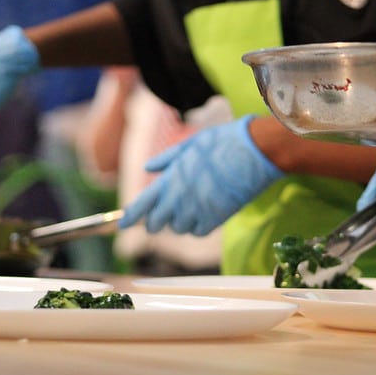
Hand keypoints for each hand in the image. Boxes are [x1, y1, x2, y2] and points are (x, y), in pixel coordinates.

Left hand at [119, 115, 283, 235]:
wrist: (251, 152)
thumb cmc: (220, 143)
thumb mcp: (189, 144)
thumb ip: (167, 159)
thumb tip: (147, 167)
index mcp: (169, 179)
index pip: (142, 204)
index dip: (130, 216)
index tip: (123, 224)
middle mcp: (178, 198)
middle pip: (156, 223)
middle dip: (154, 221)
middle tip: (159, 216)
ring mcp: (197, 210)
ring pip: (177, 228)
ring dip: (178, 222)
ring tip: (187, 208)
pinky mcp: (215, 218)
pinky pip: (197, 231)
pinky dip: (197, 226)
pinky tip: (202, 214)